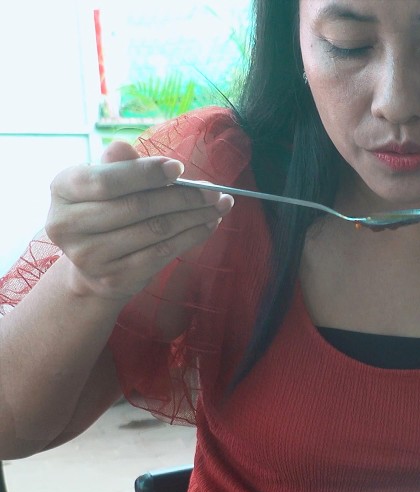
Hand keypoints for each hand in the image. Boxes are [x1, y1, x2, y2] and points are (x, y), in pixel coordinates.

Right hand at [44, 141, 232, 300]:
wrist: (94, 267)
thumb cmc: (107, 211)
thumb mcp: (107, 183)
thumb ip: (119, 167)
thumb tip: (124, 148)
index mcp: (62, 189)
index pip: (106, 181)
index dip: (145, 174)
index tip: (180, 168)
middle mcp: (67, 224)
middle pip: (137, 207)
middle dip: (183, 197)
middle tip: (214, 191)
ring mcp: (89, 256)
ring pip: (155, 230)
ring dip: (195, 216)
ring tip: (219, 206)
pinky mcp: (114, 278)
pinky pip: (163, 252)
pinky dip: (192, 236)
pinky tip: (209, 224)